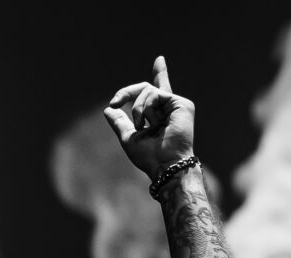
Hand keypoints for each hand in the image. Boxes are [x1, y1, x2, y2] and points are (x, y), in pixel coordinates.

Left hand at [103, 56, 193, 180]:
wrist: (164, 165)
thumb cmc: (148, 157)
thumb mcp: (128, 138)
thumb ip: (119, 122)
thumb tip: (108, 109)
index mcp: (159, 116)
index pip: (157, 92)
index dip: (160, 75)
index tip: (160, 60)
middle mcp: (169, 108)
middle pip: (145, 88)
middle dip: (126, 92)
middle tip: (115, 102)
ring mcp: (176, 105)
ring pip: (146, 91)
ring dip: (137, 109)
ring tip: (143, 127)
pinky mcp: (181, 104)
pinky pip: (154, 94)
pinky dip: (146, 108)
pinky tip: (152, 123)